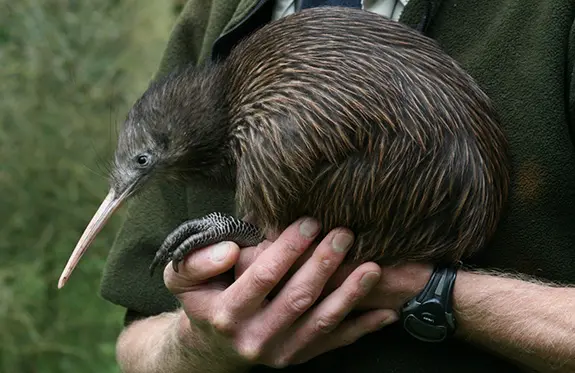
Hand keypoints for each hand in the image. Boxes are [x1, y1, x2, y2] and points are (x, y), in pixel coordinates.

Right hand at [163, 217, 397, 369]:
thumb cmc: (202, 299)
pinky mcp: (298, 358)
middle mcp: (255, 338)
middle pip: (298, 298)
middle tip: (345, 233)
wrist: (212, 345)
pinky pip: (333, 343)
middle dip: (324, 264)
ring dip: (350, 294)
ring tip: (373, 267)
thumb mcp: (180, 278)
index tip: (309, 221)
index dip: (288, 249)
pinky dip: (362, 328)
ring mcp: (280, 352)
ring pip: (321, 322)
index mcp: (226, 314)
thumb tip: (230, 250)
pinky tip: (386, 312)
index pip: (263, 277)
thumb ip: (196, 261)